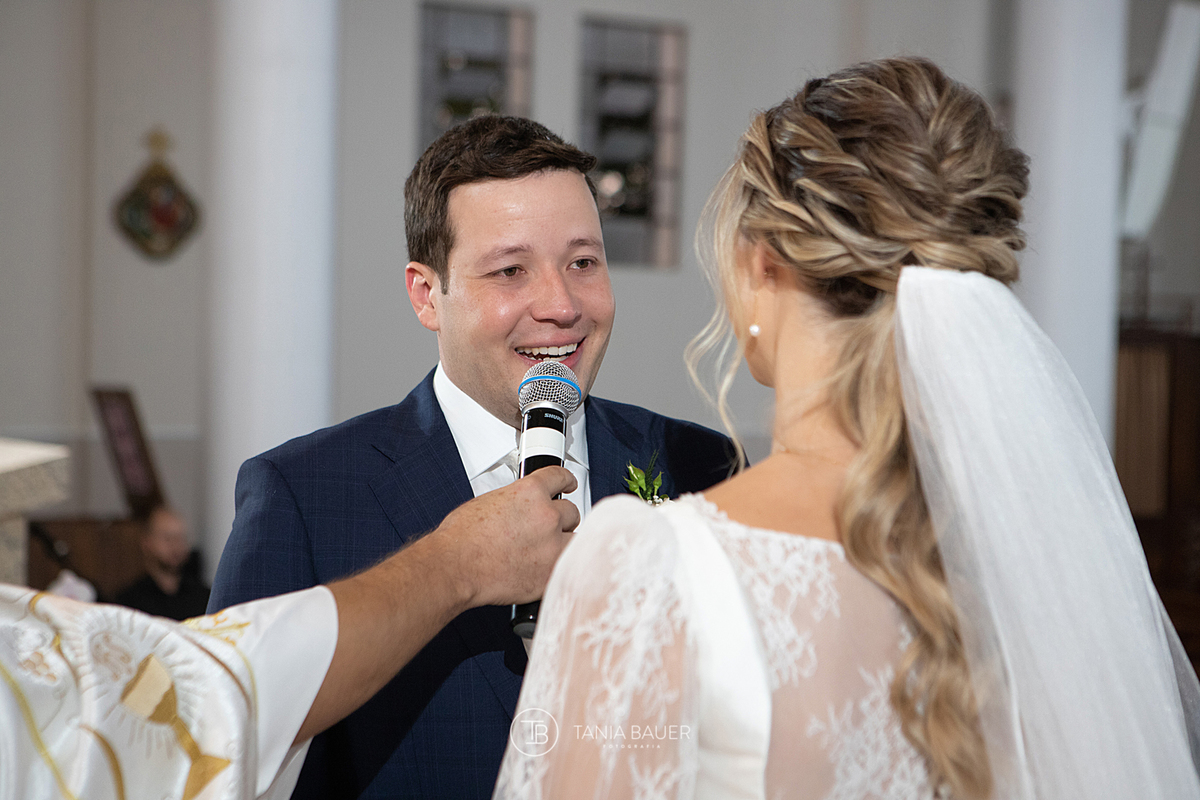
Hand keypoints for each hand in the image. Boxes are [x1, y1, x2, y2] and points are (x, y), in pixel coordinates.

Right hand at [432, 467, 579, 607]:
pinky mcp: (551, 573)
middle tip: (549, 526)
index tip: (569, 484)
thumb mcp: (489, 502)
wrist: (454, 567)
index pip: (560, 477)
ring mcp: (552, 546)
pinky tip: (545, 567)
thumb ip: (516, 502)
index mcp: (530, 492)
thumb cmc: (461, 539)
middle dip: (561, 518)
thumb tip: (522, 508)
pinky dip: (558, 566)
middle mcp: (546, 516)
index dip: (566, 481)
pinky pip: (567, 565)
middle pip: (571, 511)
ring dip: (564, 542)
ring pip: (576, 539)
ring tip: (547, 549)